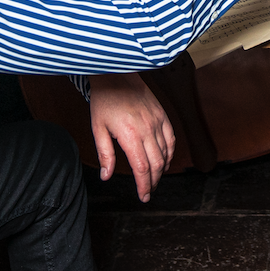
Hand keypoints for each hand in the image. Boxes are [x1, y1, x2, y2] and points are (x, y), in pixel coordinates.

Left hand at [87, 72, 173, 201]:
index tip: (144, 196)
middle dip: (153, 182)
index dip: (144, 185)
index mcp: (129, 134)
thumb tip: (106, 175)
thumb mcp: (98, 128)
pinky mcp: (162, 115)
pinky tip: (164, 160)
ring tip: (154, 179)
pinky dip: (170, 153)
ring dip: (161, 170)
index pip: (142, 168)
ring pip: (166, 153)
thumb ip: (104, 154)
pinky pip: (171, 139)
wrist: (116, 74)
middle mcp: (147, 129)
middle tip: (148, 192)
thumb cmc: (104, 100)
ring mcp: (157, 121)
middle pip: (156, 164)